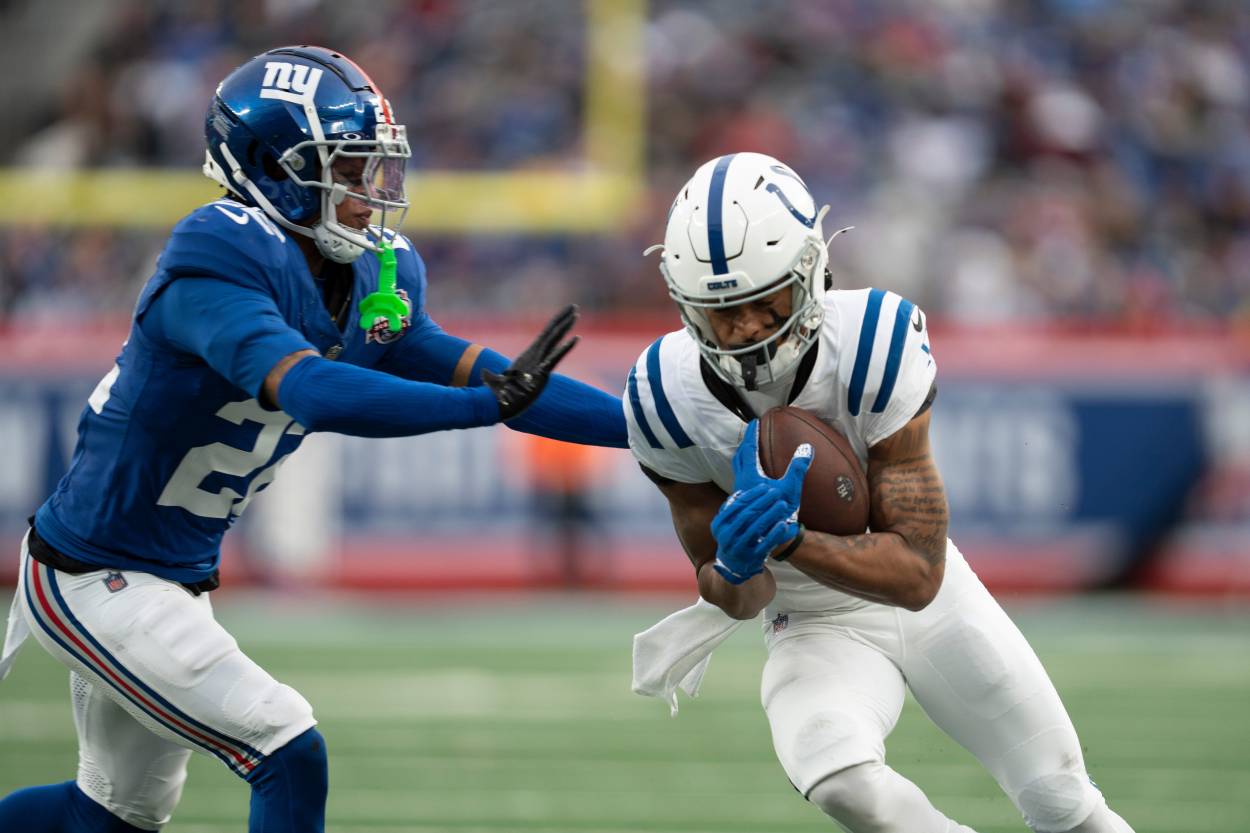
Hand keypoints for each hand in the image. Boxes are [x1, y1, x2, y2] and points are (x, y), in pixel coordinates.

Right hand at [482, 305, 578, 419]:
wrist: (497, 401)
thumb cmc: (504, 393)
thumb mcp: (513, 382)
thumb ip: (516, 377)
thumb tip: (511, 377)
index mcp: (530, 355)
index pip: (546, 335)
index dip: (556, 323)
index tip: (566, 314)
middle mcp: (534, 354)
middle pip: (551, 332)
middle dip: (563, 318)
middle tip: (574, 306)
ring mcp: (537, 361)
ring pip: (553, 339)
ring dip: (565, 326)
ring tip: (576, 313)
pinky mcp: (541, 372)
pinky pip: (556, 356)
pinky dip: (566, 347)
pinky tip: (577, 338)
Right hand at [710, 484, 800, 584]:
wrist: (733, 565)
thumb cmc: (733, 537)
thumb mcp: (726, 524)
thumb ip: (732, 509)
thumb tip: (743, 491)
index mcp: (719, 525)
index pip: (737, 505)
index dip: (752, 494)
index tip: (765, 486)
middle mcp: (726, 537)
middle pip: (747, 514)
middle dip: (763, 501)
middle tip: (776, 492)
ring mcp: (739, 548)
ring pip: (757, 528)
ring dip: (771, 514)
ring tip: (783, 505)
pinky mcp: (752, 557)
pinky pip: (765, 543)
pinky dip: (774, 533)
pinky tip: (784, 524)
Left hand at [732, 420, 812, 519]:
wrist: (763, 538)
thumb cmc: (776, 514)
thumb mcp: (790, 489)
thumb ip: (798, 468)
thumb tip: (807, 447)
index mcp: (750, 476)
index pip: (748, 448)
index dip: (751, 434)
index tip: (754, 422)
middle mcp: (741, 483)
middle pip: (740, 457)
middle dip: (745, 444)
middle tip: (750, 434)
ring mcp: (740, 494)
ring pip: (738, 470)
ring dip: (744, 458)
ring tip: (750, 452)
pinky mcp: (742, 502)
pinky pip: (741, 480)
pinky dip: (746, 471)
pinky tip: (752, 478)